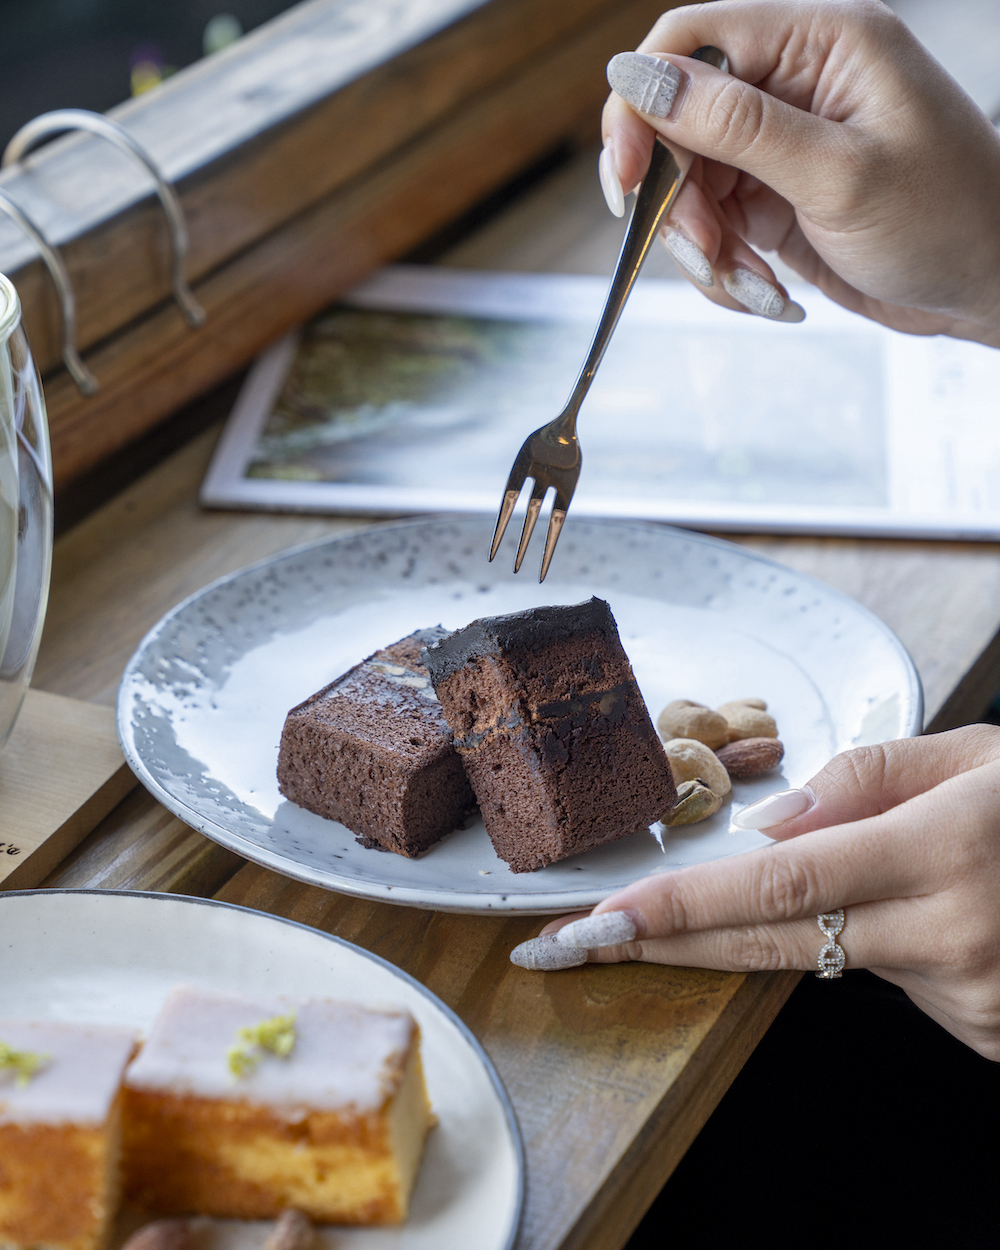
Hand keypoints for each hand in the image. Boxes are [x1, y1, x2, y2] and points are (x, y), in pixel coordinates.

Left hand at [512, 725, 999, 1059]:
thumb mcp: (975, 757)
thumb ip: (866, 779)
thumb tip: (770, 825)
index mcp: (944, 850)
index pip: (777, 887)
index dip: (677, 907)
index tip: (599, 920)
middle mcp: (953, 934)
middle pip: (772, 945)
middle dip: (667, 945)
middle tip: (577, 945)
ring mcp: (971, 996)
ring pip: (837, 958)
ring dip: (821, 922)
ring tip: (911, 869)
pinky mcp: (984, 1030)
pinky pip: (892, 982)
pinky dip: (886, 945)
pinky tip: (943, 910)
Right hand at [600, 0, 999, 345]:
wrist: (988, 286)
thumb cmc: (947, 219)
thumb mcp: (839, 173)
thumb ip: (737, 125)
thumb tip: (641, 80)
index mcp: (819, 43)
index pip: (692, 42)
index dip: (642, 105)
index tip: (627, 180)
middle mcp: (794, 85)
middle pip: (678, 126)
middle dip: (679, 203)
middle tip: (708, 254)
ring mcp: (780, 146)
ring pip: (688, 190)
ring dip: (704, 251)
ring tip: (754, 287)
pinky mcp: (775, 199)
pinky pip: (714, 230)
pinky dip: (726, 271)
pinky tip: (767, 293)